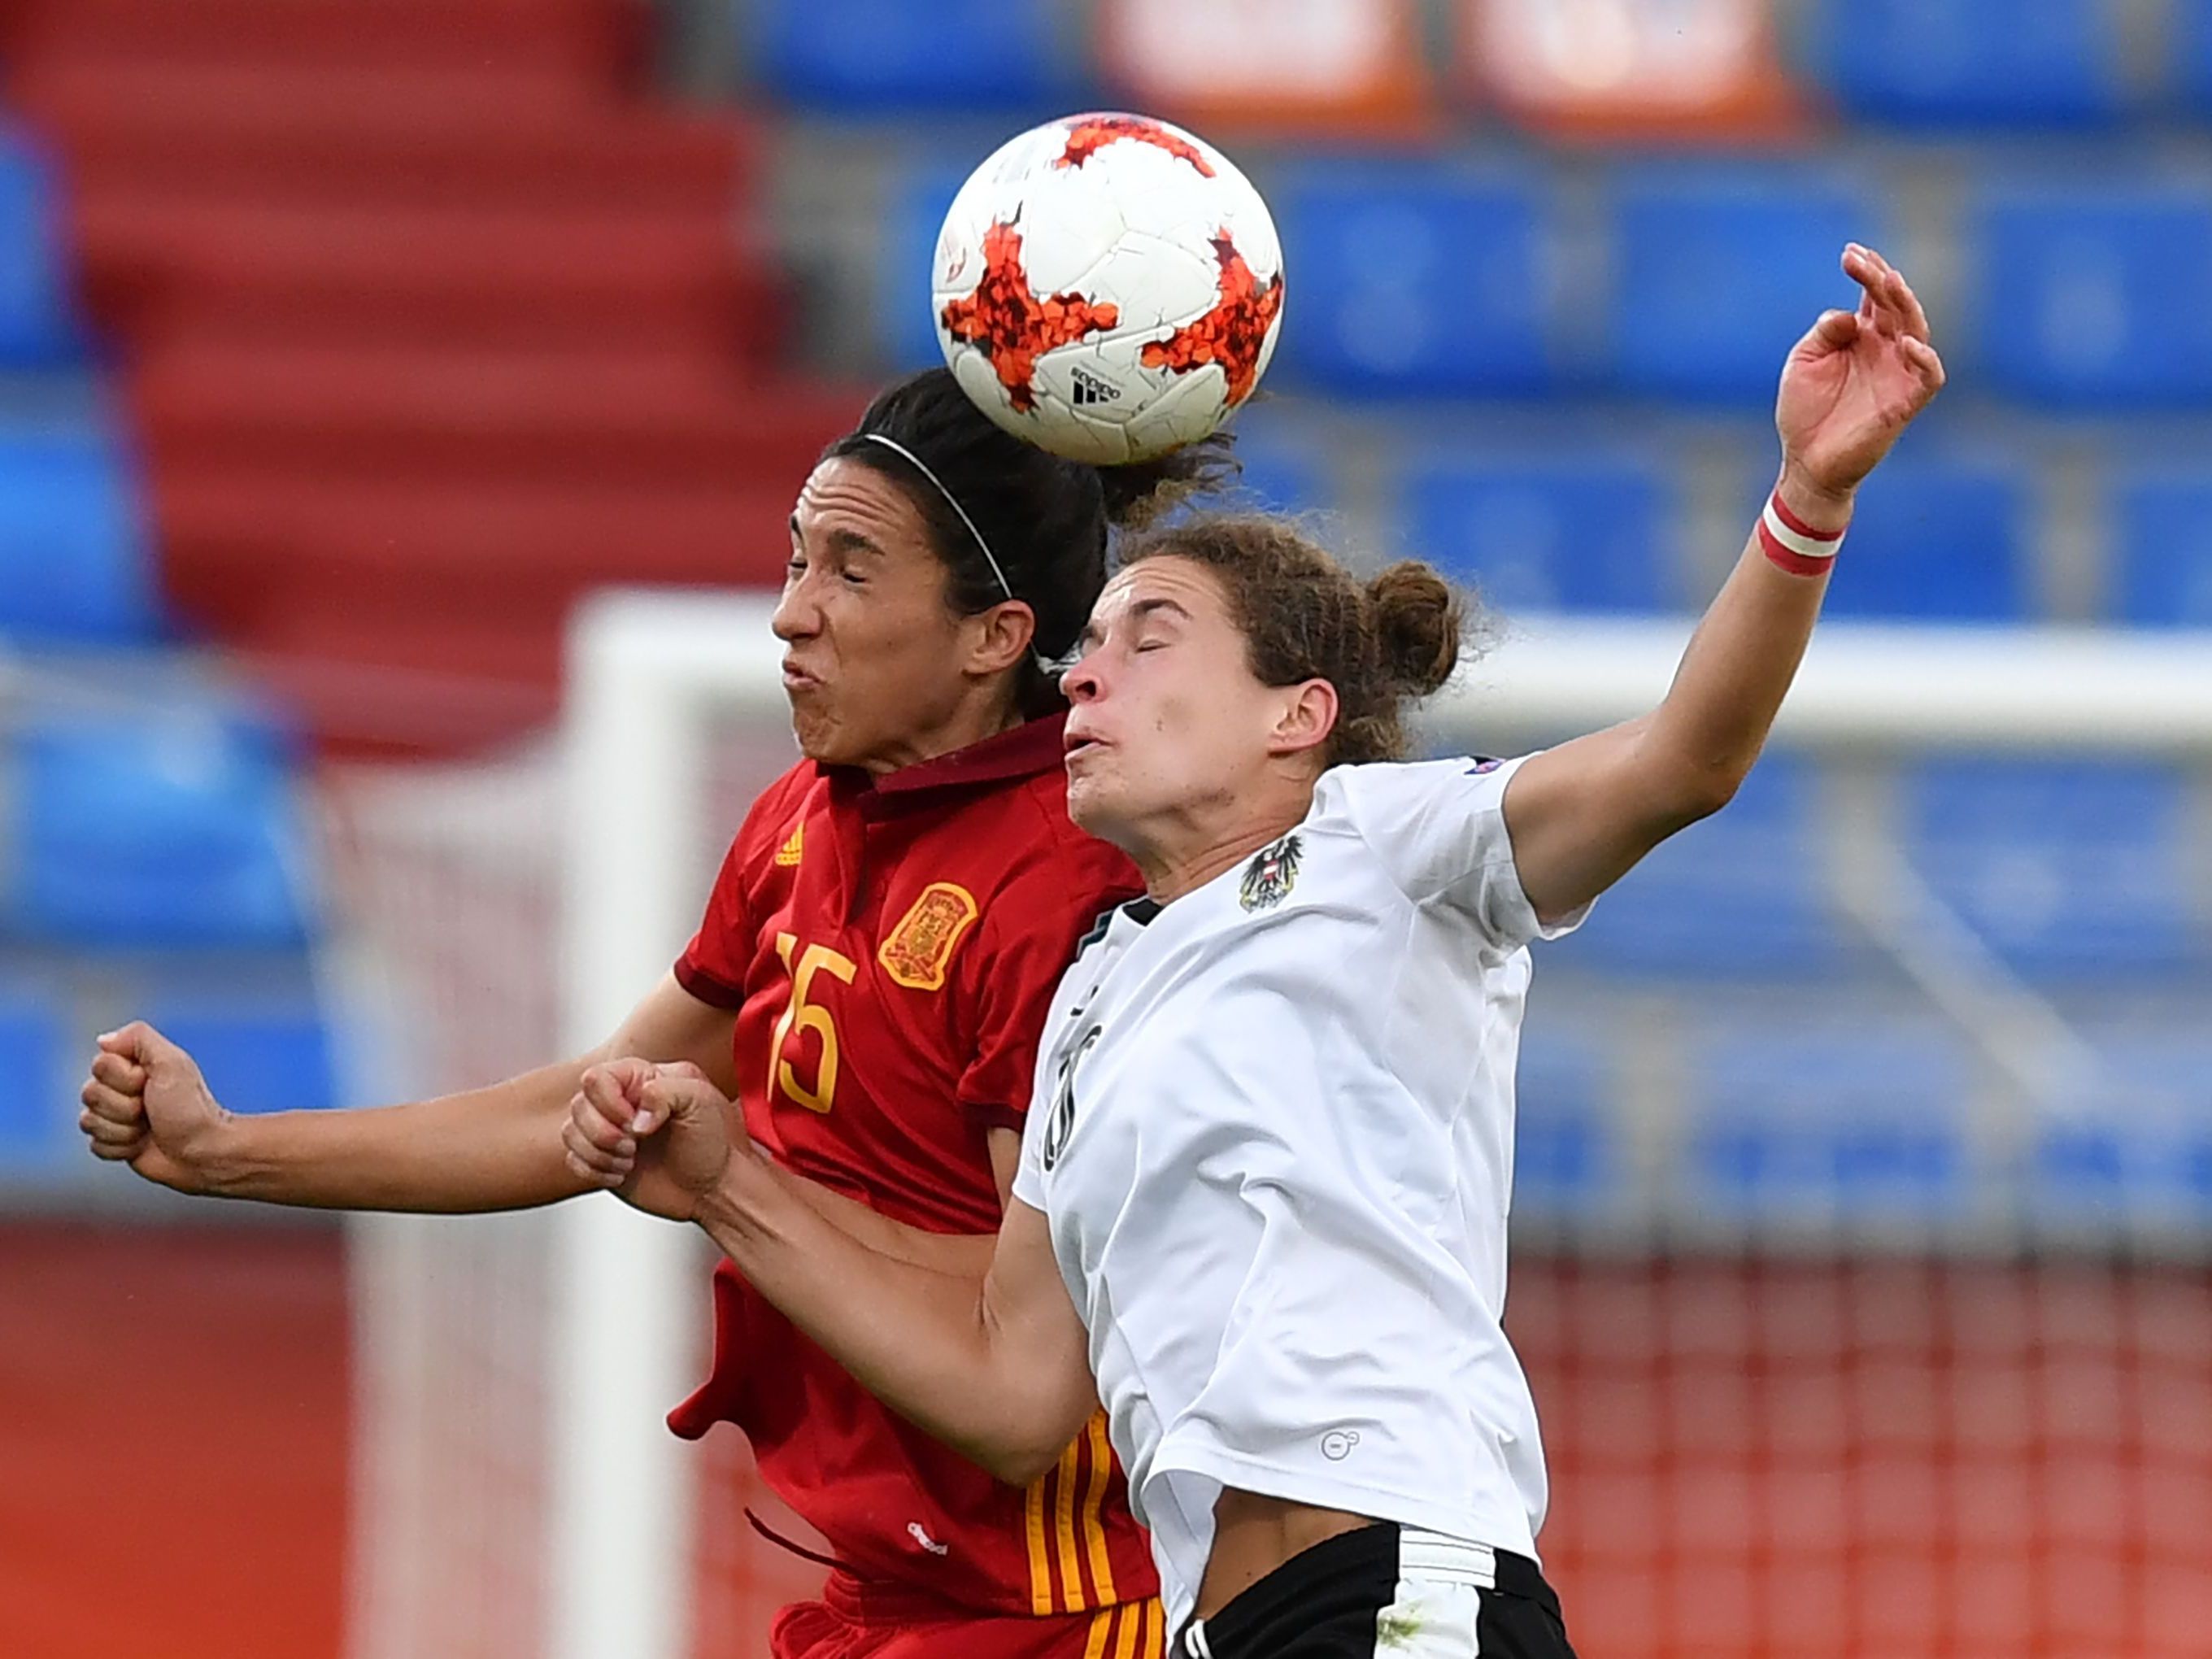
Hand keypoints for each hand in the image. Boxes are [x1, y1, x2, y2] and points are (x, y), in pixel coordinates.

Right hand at [78, 1023, 233, 1193]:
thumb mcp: (172, 1063)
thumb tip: (104, 1041)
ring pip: (89, 1122)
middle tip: (151, 1109)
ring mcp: (116, 1117)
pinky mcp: (114, 1142)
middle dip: (124, 1107)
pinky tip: (141, 1145)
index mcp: (133, 1065)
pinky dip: (120, 1148)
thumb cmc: (191, 1108)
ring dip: (123, 1129)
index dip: (124, 1079)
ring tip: (149, 1128)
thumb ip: (139, 1038)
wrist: (202, 1152)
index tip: (151, 1084)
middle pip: (90, 1094)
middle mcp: (120, 1089)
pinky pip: (95, 1145)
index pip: (100, 1065)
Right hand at [564, 1059, 743, 1222]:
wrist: (718, 1187)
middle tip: (635, 1145)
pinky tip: (622, 1173)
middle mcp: (623, 1102)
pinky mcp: (603, 1159)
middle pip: (578, 1105)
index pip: (597, 1077)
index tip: (634, 1123)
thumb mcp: (702, 1101)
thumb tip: (633, 1118)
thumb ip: (665, 1092)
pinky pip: (573, 1159)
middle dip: (604, 1132)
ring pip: (571, 1132)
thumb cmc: (717, 1141)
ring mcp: (611, 1131)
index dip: (608, 1102)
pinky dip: (593, 1170)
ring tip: (632, 1160)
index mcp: (644, 1079)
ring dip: (599, 1153)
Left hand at [1774, 243, 1946, 520]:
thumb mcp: (1804, 362)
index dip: (1866, 271)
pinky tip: (1906, 342)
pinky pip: (1929, 376)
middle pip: (1895, 305)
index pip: (1873, 295)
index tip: (1849, 252)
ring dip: (1905, 304)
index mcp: (1862, 336)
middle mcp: (1885, 349)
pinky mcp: (1906, 402)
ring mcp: (1898, 373)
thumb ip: (1825, 333)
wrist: (1806, 463)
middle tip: (1859, 260)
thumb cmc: (1804, 413)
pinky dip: (1925, 358)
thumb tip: (1850, 316)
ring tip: (1887, 282)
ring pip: (1916, 329)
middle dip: (1881, 279)